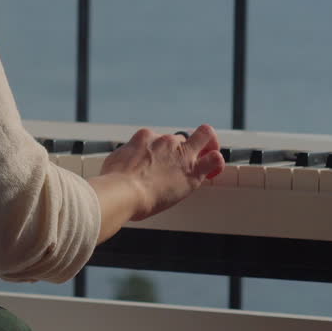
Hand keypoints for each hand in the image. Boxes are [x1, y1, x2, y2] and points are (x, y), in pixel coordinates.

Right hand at [98, 124, 223, 220]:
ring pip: (203, 138)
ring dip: (204, 148)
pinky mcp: (193, 171)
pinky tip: (213, 167)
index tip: (157, 161)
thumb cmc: (114, 182)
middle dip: (179, 151)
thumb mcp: (114, 160)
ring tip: (203, 160)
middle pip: (179, 139)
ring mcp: (181, 154)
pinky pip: (215, 158)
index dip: (158, 149)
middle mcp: (165, 141)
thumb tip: (125, 162)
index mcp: (145, 138)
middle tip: (178, 165)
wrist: (123, 193)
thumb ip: (126, 157)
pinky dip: (216, 160)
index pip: (157, 137)